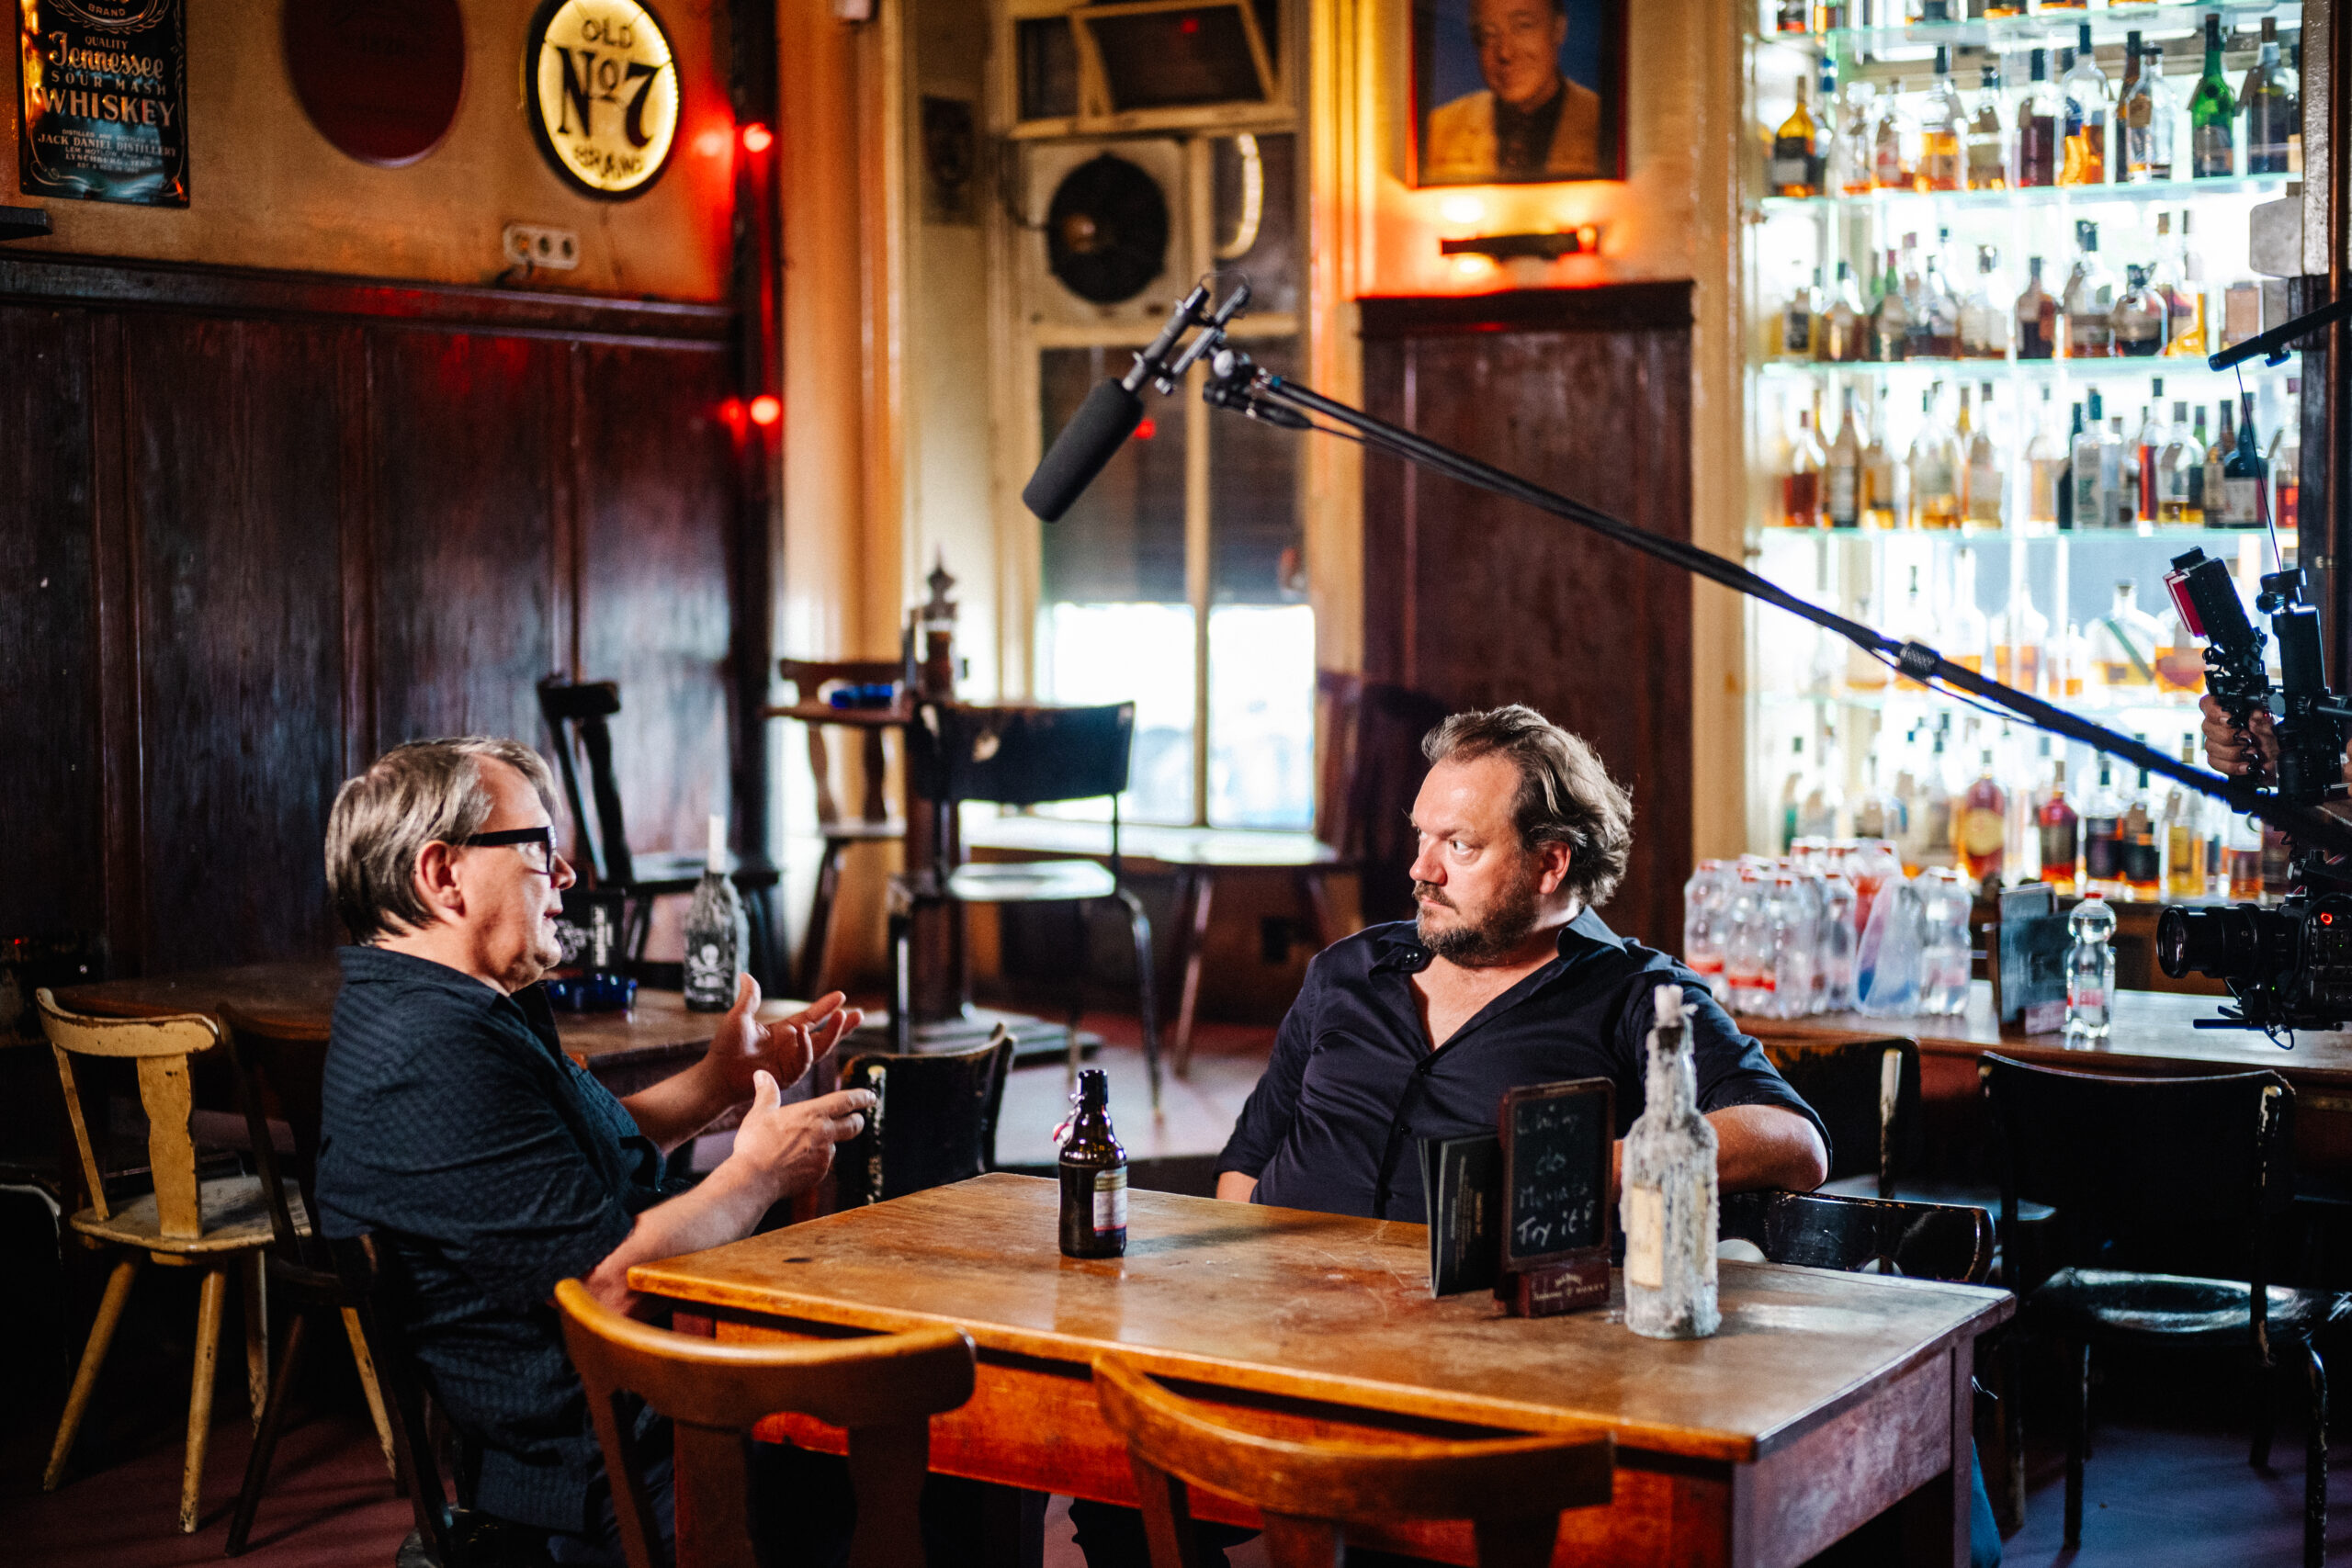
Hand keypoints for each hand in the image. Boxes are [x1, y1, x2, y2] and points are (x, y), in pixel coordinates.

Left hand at [701, 975, 863, 1105]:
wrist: (718, 1075)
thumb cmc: (726, 1048)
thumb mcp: (738, 1017)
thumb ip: (748, 998)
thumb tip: (746, 974)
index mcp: (784, 1031)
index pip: (811, 1017)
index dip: (825, 1007)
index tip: (841, 996)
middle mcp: (792, 1046)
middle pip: (824, 1035)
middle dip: (842, 1026)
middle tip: (859, 1014)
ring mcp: (792, 1061)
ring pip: (820, 1047)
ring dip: (834, 1034)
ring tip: (844, 1017)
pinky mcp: (788, 1075)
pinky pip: (804, 1060)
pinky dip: (806, 1046)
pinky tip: (806, 1032)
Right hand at [730, 1072, 874, 1197]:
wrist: (753, 1179)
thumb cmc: (755, 1144)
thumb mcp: (760, 1113)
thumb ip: (767, 1093)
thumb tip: (761, 1074)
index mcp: (813, 1114)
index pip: (846, 1101)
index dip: (862, 1097)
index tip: (870, 1096)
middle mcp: (825, 1134)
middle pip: (854, 1125)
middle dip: (858, 1121)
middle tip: (857, 1119)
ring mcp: (824, 1156)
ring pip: (833, 1147)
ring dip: (825, 1145)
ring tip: (799, 1148)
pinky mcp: (819, 1174)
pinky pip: (821, 1165)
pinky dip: (813, 1162)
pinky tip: (794, 1164)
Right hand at [2199, 693, 2280, 779]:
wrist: (2277, 761)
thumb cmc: (2273, 741)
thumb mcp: (2272, 727)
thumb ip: (2262, 719)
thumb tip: (2255, 713)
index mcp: (2231, 711)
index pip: (2209, 703)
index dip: (2214, 710)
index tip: (2229, 719)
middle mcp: (2220, 725)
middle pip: (2207, 727)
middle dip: (2229, 736)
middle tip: (2248, 739)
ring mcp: (2216, 742)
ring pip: (2211, 746)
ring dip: (2233, 752)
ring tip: (2251, 753)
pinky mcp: (2216, 758)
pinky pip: (2214, 761)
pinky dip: (2232, 765)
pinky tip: (2245, 765)